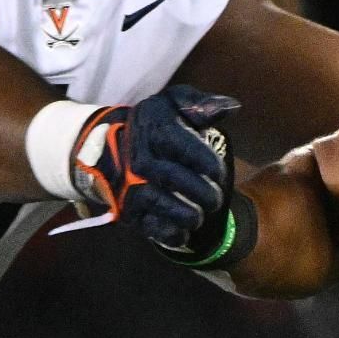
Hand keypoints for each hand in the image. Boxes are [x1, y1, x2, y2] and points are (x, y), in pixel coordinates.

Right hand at [72, 85, 237, 251]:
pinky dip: (170, 233)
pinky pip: (150, 227)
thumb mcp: (172, 104)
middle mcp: (141, 160)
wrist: (106, 148)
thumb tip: (232, 107)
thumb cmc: (154, 126)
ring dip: (188, 215)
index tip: (216, 172)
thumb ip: (200, 104)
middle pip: (174, 178)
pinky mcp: (130, 211)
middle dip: (203, 192)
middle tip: (215, 198)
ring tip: (200, 214)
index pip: (184, 147)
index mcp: (156, 130)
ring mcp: (132, 187)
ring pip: (162, 205)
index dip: (207, 162)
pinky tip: (184, 231)